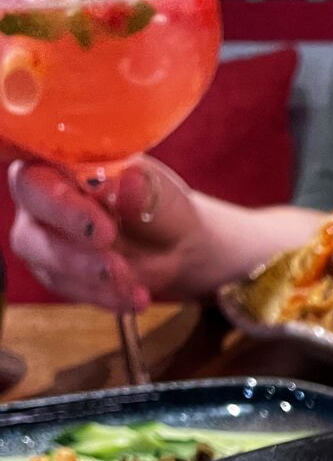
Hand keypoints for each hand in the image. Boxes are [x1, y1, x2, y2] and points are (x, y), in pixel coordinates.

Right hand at [8, 156, 201, 310]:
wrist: (174, 242)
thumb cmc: (156, 202)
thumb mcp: (156, 191)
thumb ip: (139, 187)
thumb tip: (127, 182)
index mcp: (54, 163)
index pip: (36, 179)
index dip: (60, 204)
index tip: (101, 227)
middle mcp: (39, 200)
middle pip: (31, 225)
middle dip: (72, 248)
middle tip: (112, 257)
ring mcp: (43, 239)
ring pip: (46, 261)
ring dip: (89, 276)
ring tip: (129, 279)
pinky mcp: (58, 273)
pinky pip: (71, 288)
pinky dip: (105, 296)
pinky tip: (134, 298)